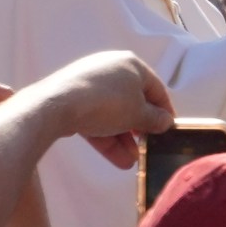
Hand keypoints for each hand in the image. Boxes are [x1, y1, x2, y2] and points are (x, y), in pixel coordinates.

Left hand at [41, 51, 174, 168]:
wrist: (56, 105)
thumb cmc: (108, 103)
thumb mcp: (138, 114)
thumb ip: (155, 119)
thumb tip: (166, 121)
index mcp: (132, 65)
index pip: (156, 89)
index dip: (165, 110)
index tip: (169, 129)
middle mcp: (112, 70)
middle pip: (133, 102)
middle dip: (139, 130)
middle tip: (146, 147)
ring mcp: (90, 83)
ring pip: (113, 114)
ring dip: (123, 139)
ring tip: (130, 161)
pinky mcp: (72, 98)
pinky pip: (95, 117)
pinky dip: (105, 136)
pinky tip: (116, 158)